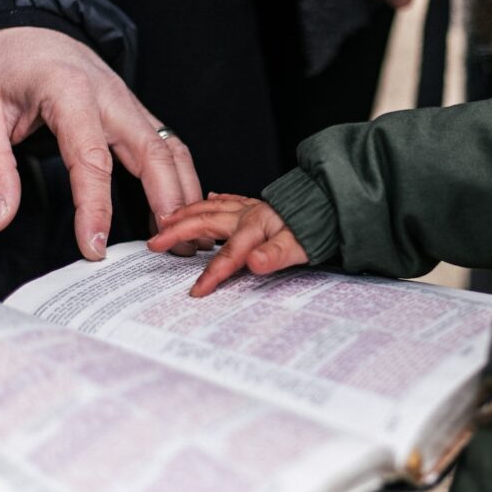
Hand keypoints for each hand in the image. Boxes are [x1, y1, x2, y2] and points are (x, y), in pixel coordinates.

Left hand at [0, 27, 204, 259]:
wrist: (22, 22)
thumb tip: (0, 217)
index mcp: (69, 92)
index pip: (91, 160)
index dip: (95, 209)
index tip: (93, 248)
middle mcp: (111, 96)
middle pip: (154, 154)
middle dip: (168, 204)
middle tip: (172, 250)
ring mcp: (130, 102)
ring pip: (172, 150)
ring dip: (185, 194)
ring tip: (189, 238)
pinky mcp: (135, 111)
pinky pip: (169, 146)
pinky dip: (182, 179)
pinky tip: (179, 210)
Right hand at [147, 194, 308, 296]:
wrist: (335, 203)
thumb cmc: (319, 226)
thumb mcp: (302, 246)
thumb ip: (276, 255)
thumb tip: (254, 262)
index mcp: (256, 226)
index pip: (228, 255)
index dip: (211, 274)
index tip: (196, 292)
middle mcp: (249, 214)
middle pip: (206, 222)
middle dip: (179, 232)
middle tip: (155, 242)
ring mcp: (252, 207)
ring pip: (211, 207)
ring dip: (187, 213)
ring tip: (167, 219)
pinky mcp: (258, 205)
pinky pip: (230, 200)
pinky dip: (215, 200)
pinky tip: (209, 199)